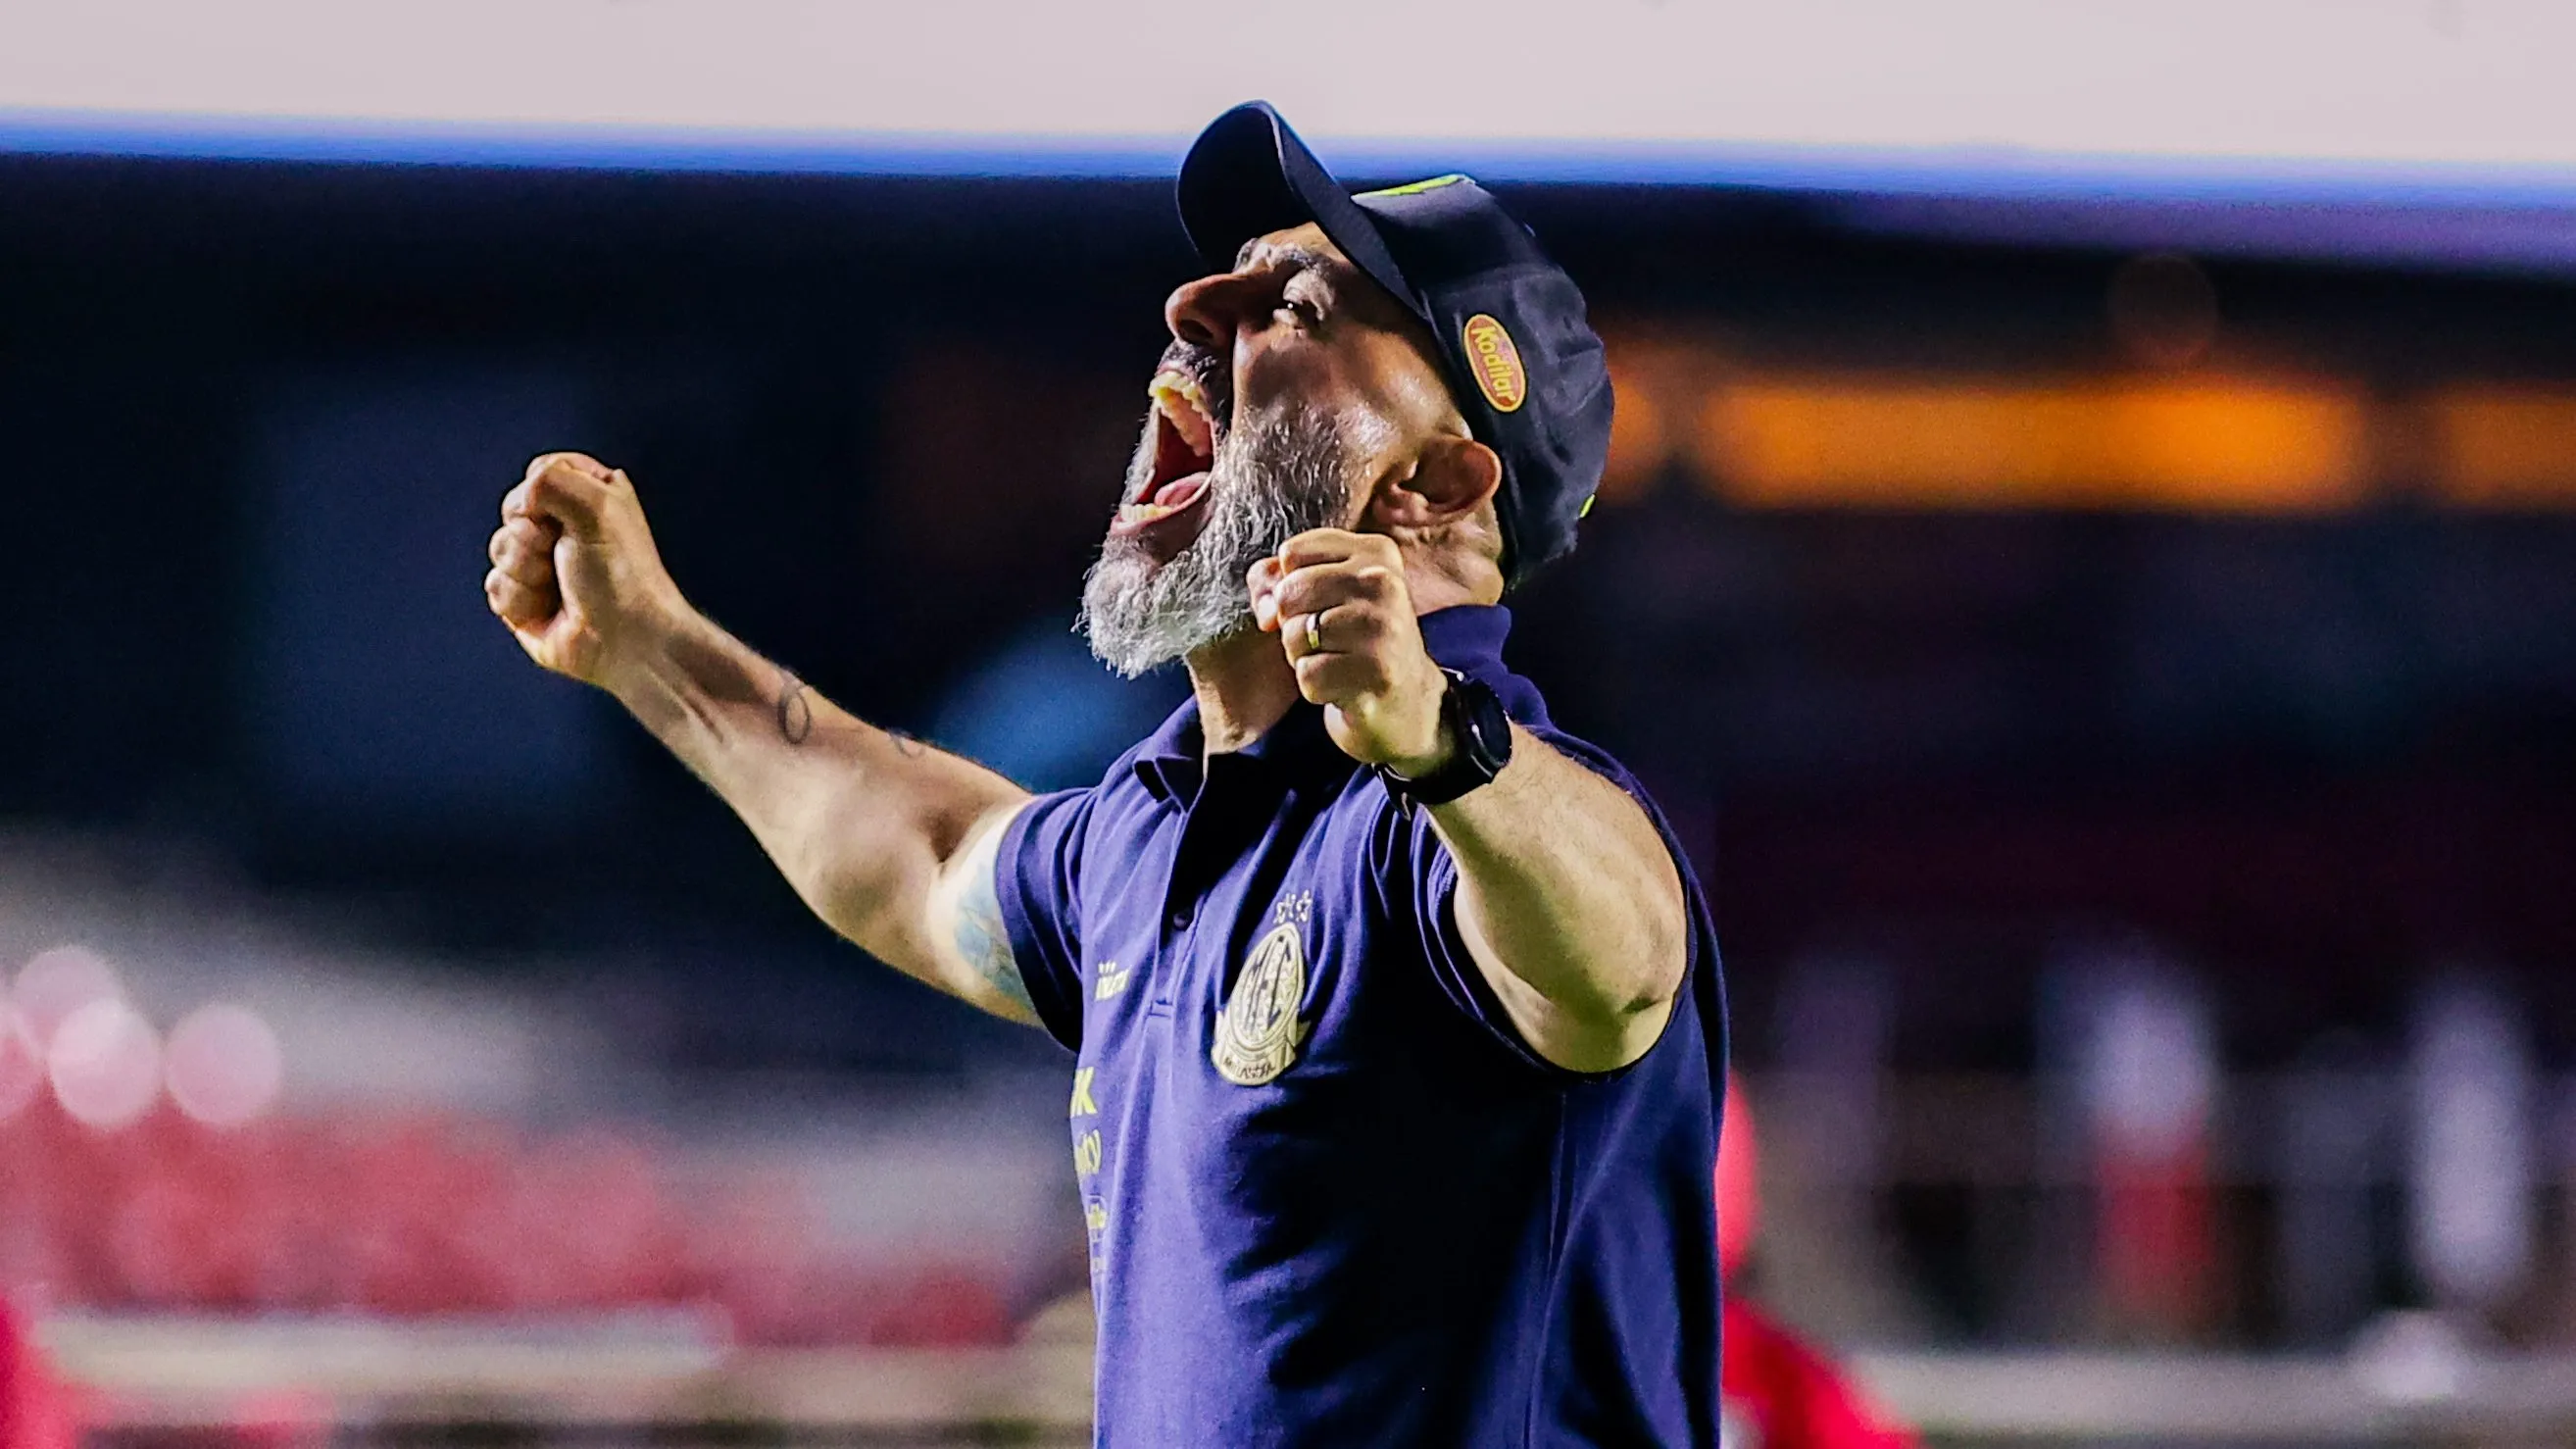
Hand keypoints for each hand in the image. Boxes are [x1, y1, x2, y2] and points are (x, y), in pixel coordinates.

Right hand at [483, 452, 687, 688]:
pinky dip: (519, 599)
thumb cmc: (621, 573)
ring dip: (526, 570)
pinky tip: (547, 610)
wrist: (627, 639)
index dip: (541, 493)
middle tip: (565, 555)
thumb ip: (550, 477)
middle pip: (511, 511)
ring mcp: (543, 565)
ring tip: (560, 586)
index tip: (570, 516)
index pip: (539, 472)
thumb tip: (519, 503)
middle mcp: (564, 528)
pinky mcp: (525, 601)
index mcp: (589, 497)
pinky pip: (495, 586)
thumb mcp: (596, 504)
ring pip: (499, 548)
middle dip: (531, 536)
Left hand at [1247, 530, 1451, 776]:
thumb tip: (1265, 610)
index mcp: (1376, 552)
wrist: (1407, 700)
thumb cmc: (1356, 639)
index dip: (1289, 585)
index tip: (1317, 604)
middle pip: (1288, 594)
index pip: (1292, 553)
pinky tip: (1341, 686)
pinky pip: (1307, 674)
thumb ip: (1277, 579)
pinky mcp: (1377, 671)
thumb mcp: (1325, 592)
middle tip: (1327, 640)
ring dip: (1302, 658)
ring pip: (1294, 635)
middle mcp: (1384, 582)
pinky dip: (1314, 688)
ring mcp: (1383, 627)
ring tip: (1336, 661)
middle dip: (1292, 624)